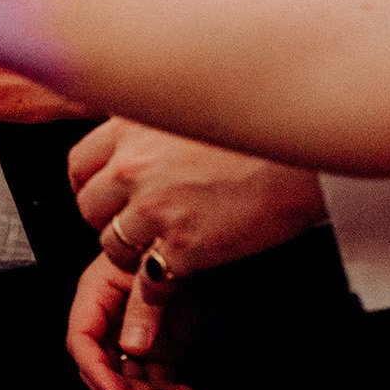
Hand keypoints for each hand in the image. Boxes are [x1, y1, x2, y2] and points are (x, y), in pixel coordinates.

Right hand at [65, 253, 196, 389]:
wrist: (195, 246)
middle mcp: (108, 324)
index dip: (97, 374)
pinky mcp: (157, 350)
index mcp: (94, 298)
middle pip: (104, 370)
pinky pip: (156, 381)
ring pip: (130, 381)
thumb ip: (142, 307)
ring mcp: (132, 339)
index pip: (82, 342)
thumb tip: (132, 350)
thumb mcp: (151, 271)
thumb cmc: (164, 245)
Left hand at [69, 119, 326, 278]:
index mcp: (129, 126)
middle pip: (90, 208)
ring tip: (165, 247)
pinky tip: (178, 275)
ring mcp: (154, 208)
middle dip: (112, 219)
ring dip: (134, 252)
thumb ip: (154, 121)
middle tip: (140, 224)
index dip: (94, 186)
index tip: (108, 196)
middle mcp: (132, 165)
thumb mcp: (189, 104)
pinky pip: (150, 280)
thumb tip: (138, 135)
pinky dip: (160, 285)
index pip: (80, 165)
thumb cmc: (260, 126)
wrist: (309, 153)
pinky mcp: (184, 246)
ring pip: (112, 246)